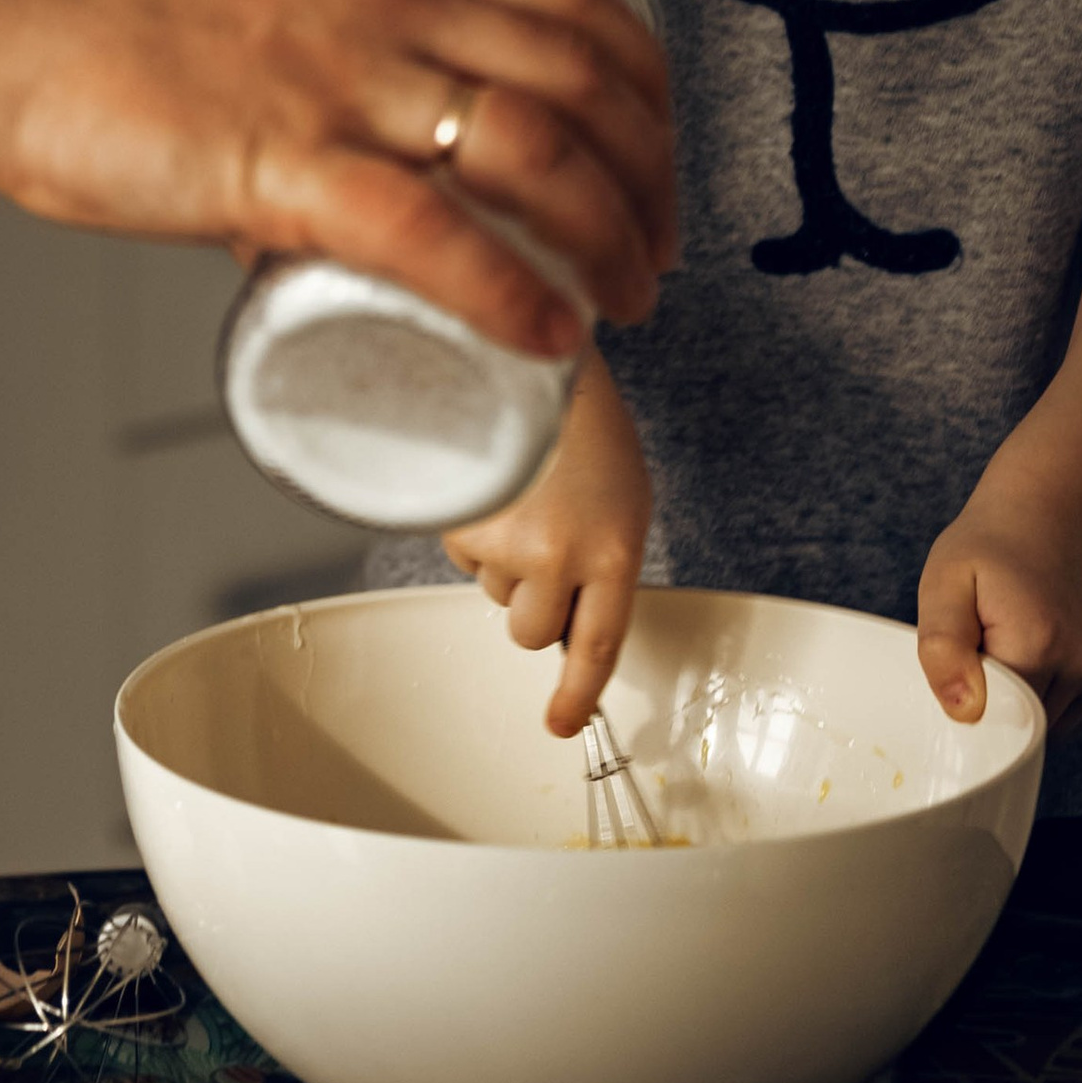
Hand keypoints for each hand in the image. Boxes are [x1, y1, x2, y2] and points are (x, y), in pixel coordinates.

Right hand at [0, 0, 675, 356]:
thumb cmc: (105, 21)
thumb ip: (327, 58)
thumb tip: (364, 160)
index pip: (572, 1)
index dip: (645, 85)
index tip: (658, 154)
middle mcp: (383, 9)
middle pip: (582, 82)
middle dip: (649, 180)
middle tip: (655, 256)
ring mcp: (335, 83)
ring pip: (532, 149)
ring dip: (606, 237)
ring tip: (623, 304)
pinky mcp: (276, 162)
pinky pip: (428, 230)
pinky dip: (509, 289)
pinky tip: (544, 334)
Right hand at [445, 346, 651, 731]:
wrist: (530, 359)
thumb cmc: (583, 421)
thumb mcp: (622, 498)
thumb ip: (604, 564)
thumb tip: (570, 620)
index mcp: (616, 549)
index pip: (597, 647)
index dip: (577, 695)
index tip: (561, 722)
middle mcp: (561, 555)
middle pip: (534, 631)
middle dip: (535, 605)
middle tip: (543, 548)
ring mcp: (506, 541)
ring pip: (495, 593)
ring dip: (505, 562)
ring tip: (523, 498)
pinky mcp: (460, 522)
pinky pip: (462, 556)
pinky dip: (475, 531)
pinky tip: (496, 487)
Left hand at [917, 446, 1081, 730]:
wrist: (1054, 501)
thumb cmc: (993, 537)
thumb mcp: (945, 579)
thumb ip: (944, 649)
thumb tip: (964, 713)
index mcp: (1037, 645)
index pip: (997, 722)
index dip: (971, 707)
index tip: (961, 668)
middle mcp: (1081, 663)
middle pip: (1026, 727)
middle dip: (998, 702)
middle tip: (982, 645)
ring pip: (1051, 723)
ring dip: (1025, 699)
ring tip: (1010, 639)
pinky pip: (1073, 710)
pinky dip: (1049, 693)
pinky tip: (1035, 649)